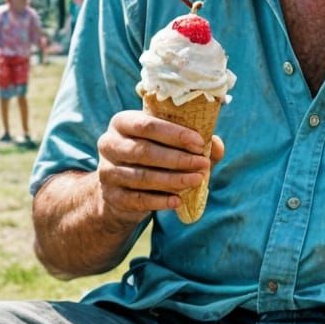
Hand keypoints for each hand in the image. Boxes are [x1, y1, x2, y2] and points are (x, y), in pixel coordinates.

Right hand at [94, 110, 223, 224]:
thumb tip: (216, 145)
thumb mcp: (169, 143)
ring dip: (174, 180)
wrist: (122, 187)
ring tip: (197, 180)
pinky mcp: (112, 196)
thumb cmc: (153, 156)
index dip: (175, 134)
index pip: (147, 125)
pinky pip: (138, 199)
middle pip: (144, 151)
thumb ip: (193, 142)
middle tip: (203, 164)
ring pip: (142, 177)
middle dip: (178, 159)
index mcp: (123, 122)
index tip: (200, 143)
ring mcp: (107, 171)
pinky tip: (178, 200)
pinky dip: (160, 201)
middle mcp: (109, 144)